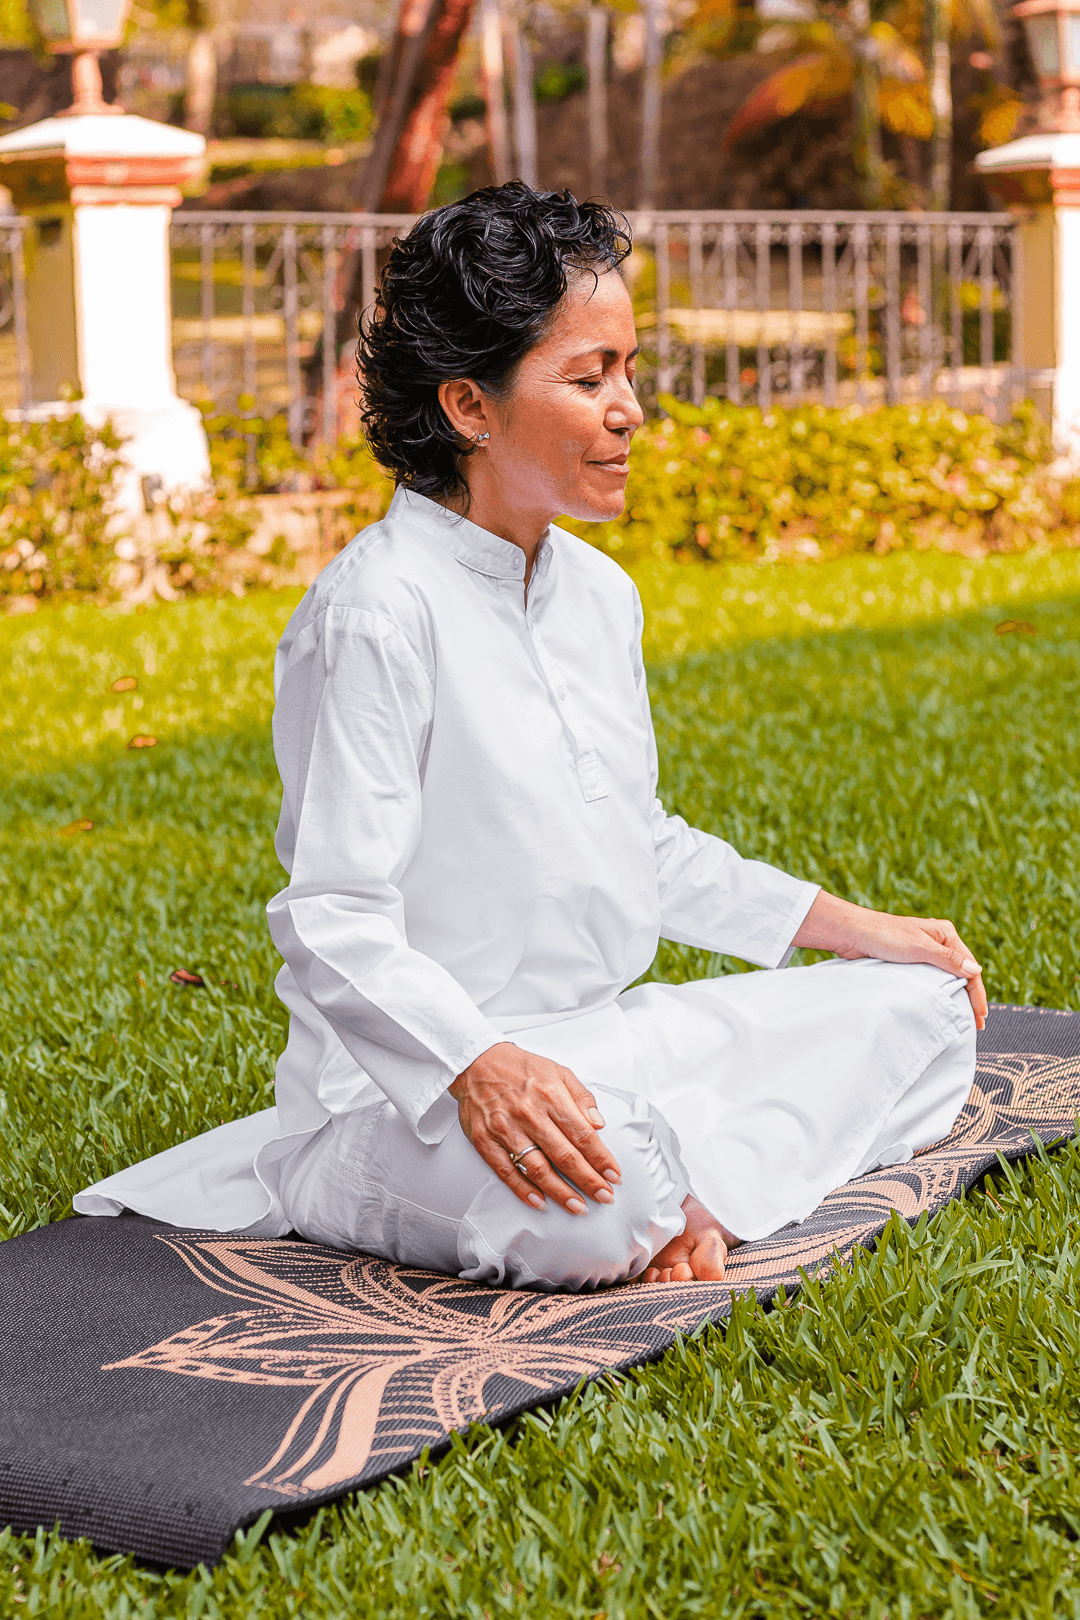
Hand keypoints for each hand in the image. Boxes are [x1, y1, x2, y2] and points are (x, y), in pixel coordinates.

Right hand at [449, 1042, 621, 1214]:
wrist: (475, 1061)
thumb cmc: (520, 1068)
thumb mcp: (558, 1071)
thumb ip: (581, 1097)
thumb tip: (599, 1124)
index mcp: (550, 1095)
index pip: (582, 1135)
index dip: (601, 1159)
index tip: (614, 1176)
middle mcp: (529, 1113)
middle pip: (564, 1156)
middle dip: (588, 1180)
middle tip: (604, 1197)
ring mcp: (505, 1129)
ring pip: (537, 1168)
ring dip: (560, 1192)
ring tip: (578, 1206)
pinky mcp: (484, 1140)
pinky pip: (506, 1171)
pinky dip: (523, 1190)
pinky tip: (539, 1202)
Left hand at [792, 890, 987, 1030]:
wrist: (852, 934)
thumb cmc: (884, 936)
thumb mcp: (919, 948)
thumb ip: (947, 960)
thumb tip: (976, 970)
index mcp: (945, 934)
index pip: (970, 967)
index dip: (978, 993)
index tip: (980, 1015)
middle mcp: (938, 941)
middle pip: (962, 973)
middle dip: (971, 997)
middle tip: (978, 1022)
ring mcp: (924, 951)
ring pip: (947, 977)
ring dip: (957, 995)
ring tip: (964, 1017)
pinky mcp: (910, 960)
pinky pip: (931, 978)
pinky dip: (940, 991)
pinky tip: (942, 1004)